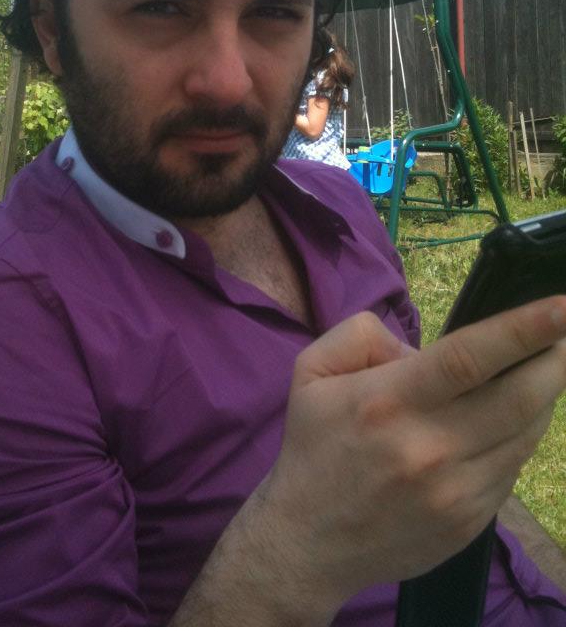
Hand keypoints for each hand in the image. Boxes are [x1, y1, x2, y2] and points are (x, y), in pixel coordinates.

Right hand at [255, 298, 565, 619]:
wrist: (308, 542)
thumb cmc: (312, 447)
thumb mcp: (311, 371)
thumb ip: (361, 335)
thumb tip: (417, 348)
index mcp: (388, 402)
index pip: (468, 358)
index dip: (523, 330)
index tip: (563, 307)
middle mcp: (429, 449)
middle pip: (518, 398)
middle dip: (555, 360)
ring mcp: (456, 491)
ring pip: (524, 434)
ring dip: (542, 397)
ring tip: (540, 370)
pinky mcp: (470, 521)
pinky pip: (511, 467)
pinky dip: (517, 436)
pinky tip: (502, 421)